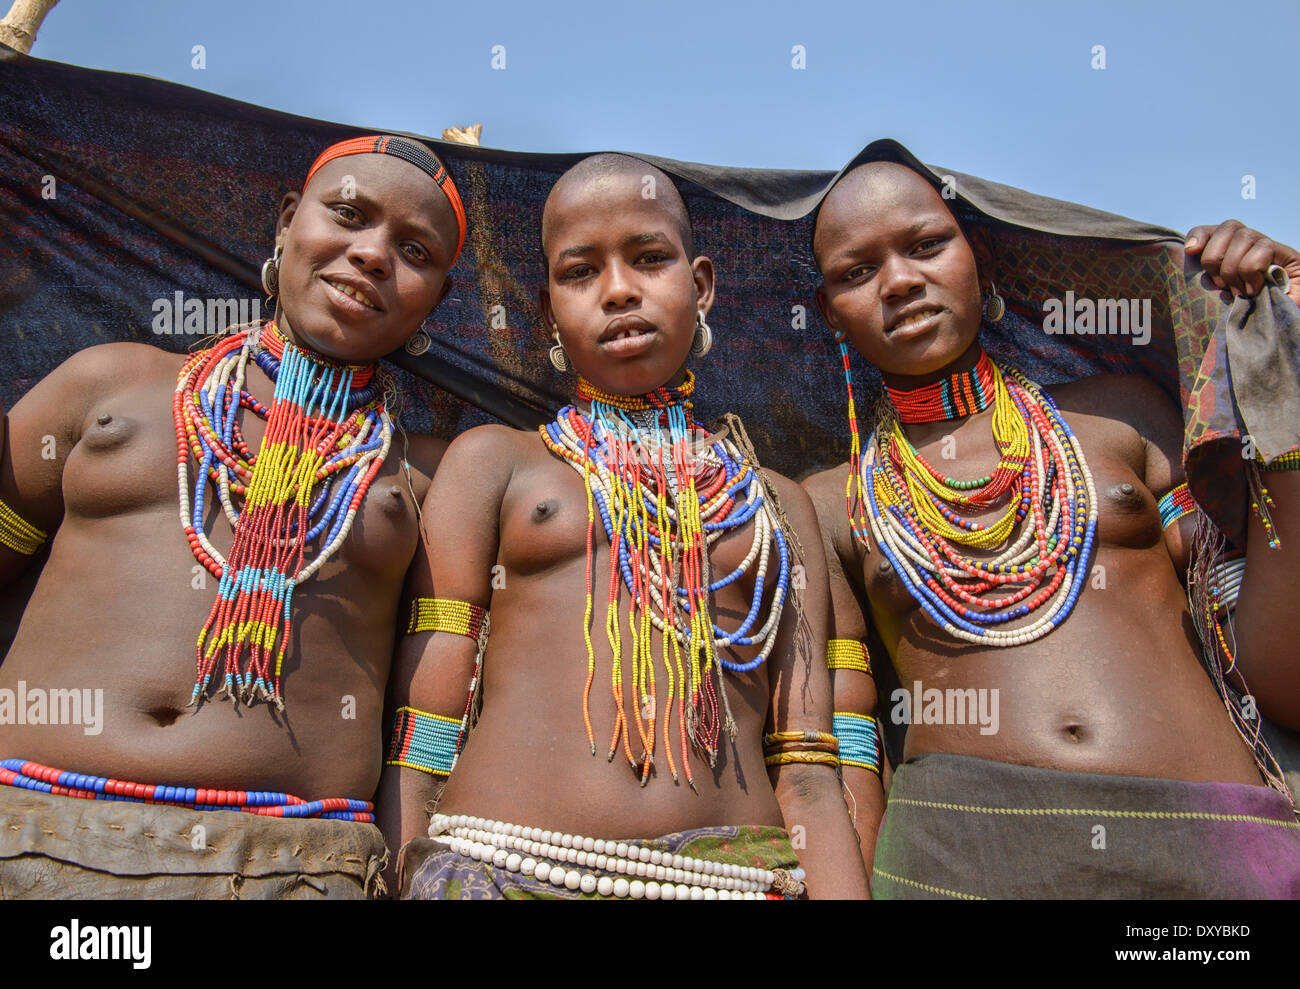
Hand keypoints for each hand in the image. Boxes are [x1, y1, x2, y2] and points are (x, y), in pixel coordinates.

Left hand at [1185, 220, 1299, 307]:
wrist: (1281, 318)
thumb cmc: (1246, 313)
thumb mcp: (1220, 296)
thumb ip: (1207, 279)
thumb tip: (1188, 255)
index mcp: (1230, 251)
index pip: (1211, 230)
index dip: (1199, 236)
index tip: (1190, 252)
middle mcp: (1250, 243)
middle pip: (1226, 228)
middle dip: (1215, 258)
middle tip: (1222, 286)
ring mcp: (1268, 246)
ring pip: (1243, 236)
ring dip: (1235, 268)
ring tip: (1240, 291)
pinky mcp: (1286, 253)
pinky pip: (1262, 249)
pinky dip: (1252, 271)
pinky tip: (1255, 289)